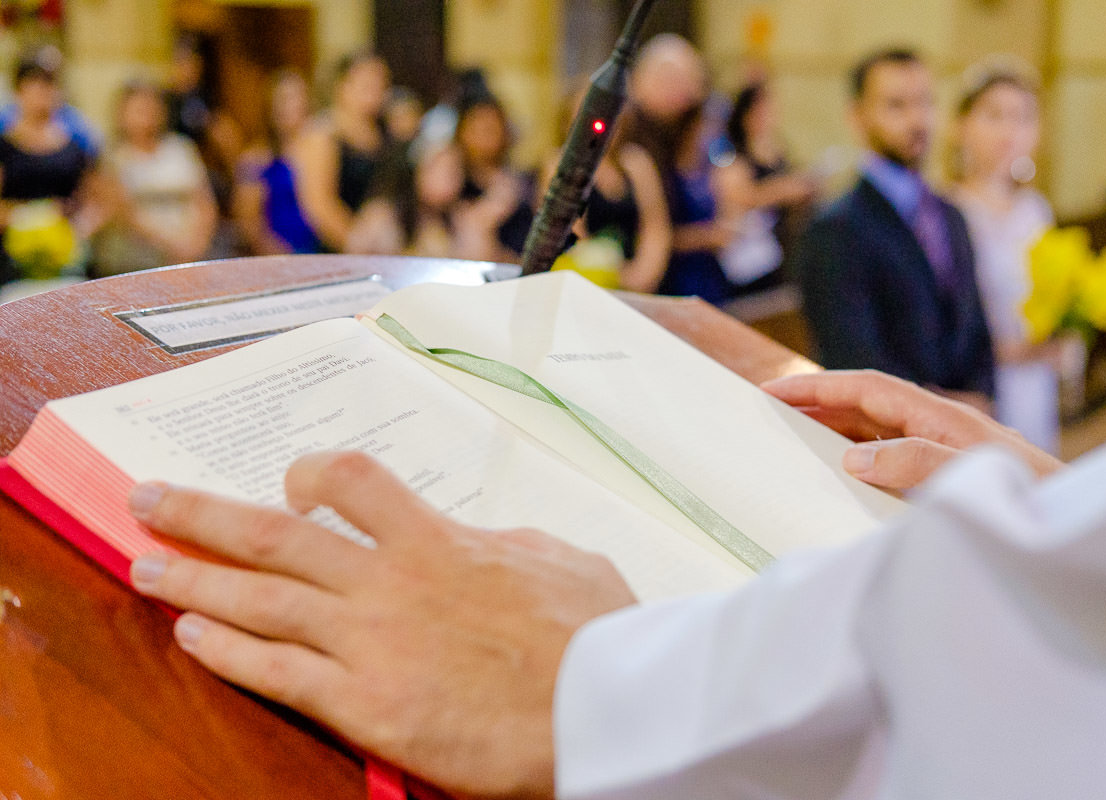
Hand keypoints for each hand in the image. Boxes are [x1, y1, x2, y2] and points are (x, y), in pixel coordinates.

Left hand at [127, 451, 635, 798]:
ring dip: (192, 577)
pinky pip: (276, 673)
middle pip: (274, 535)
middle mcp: (390, 582)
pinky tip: (189, 634)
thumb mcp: (562, 561)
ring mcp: (372, 643)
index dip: (312, 473)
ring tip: (143, 561)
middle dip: (203, 512)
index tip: (292, 480)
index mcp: (440, 541)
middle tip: (151, 496)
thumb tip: (484, 541)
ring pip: (258, 599)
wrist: (609, 706)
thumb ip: (507, 544)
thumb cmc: (597, 634)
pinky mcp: (368, 706)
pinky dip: (225, 650)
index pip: (353, 482)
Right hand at [763, 370, 1062, 489]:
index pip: (865, 388)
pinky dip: (857, 458)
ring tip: (793, 440)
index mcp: (937, 415)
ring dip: (834, 431)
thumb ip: (913, 461)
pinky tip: (841, 476)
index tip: (774, 389)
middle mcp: (936, 426)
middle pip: (864, 404)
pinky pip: (889, 457)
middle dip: (816, 403)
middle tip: (770, 411)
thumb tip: (854, 457)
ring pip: (874, 430)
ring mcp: (939, 448)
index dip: (817, 386)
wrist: (1075, 520)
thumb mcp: (967, 475)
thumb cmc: (1028, 495)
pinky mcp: (943, 473)